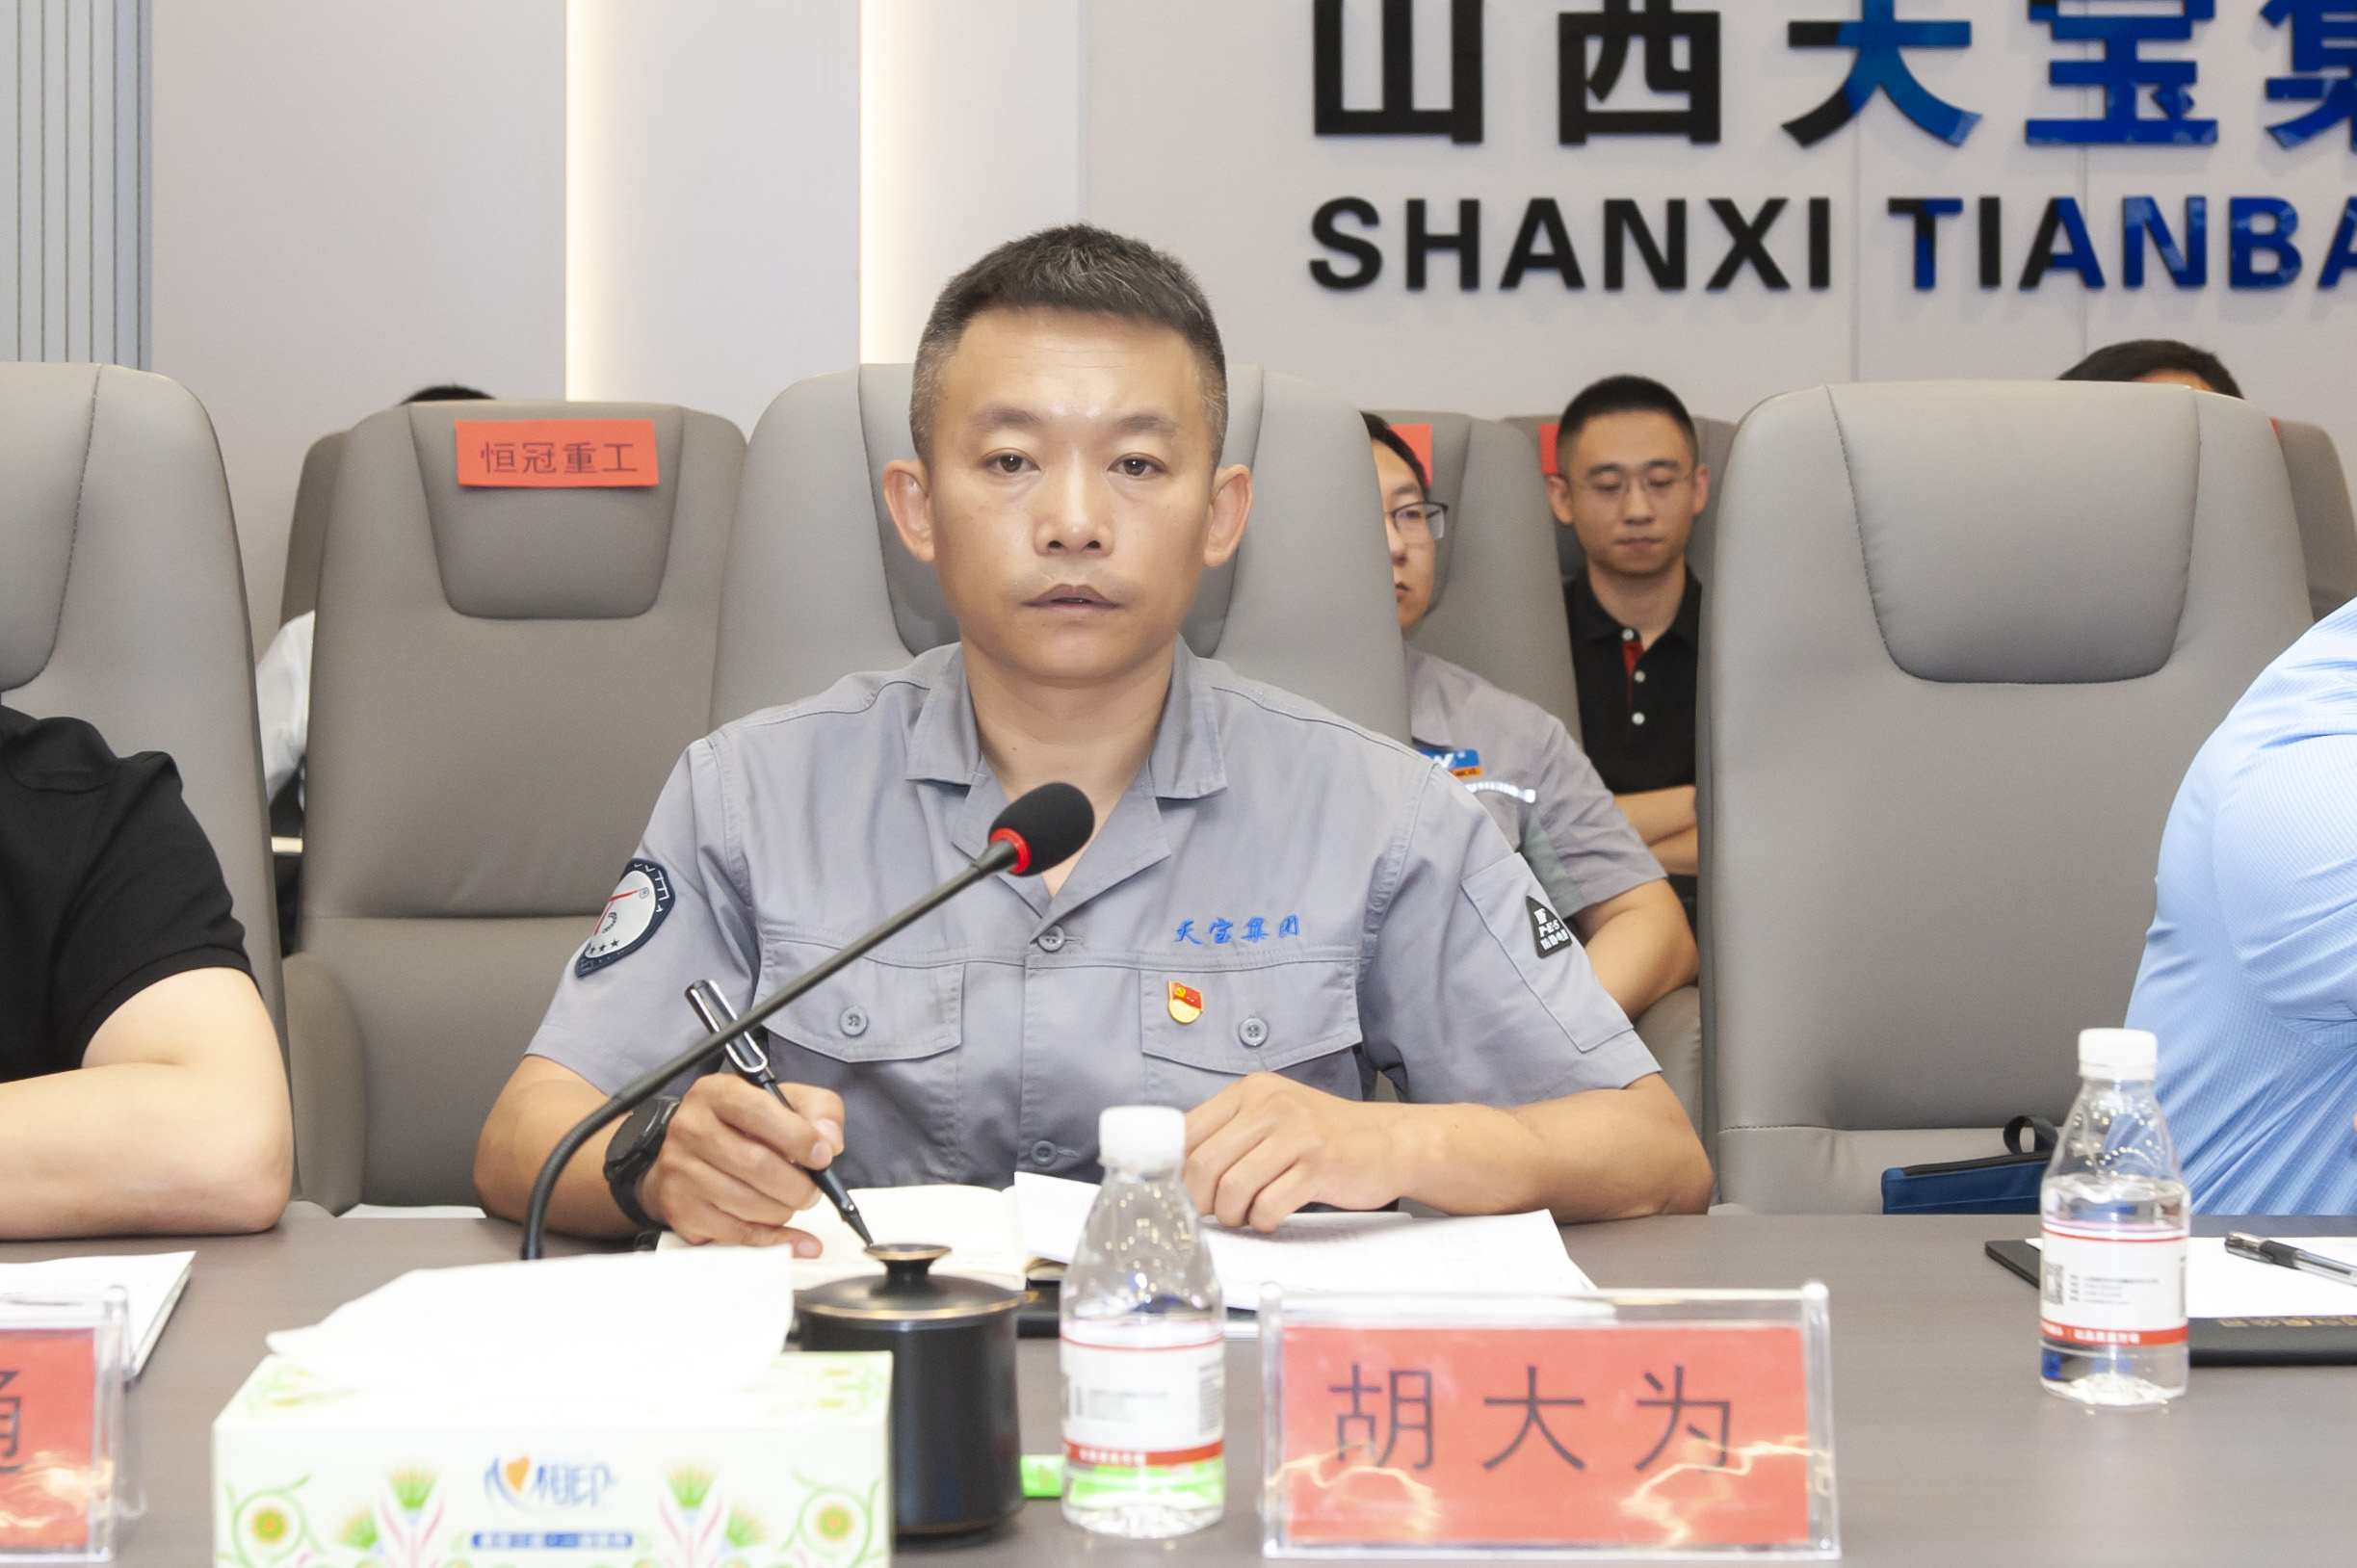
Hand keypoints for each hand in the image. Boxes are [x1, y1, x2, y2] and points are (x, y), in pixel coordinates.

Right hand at [640, 1076, 846, 1252]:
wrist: (694, 1153)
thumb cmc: (745, 1126)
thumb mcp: (785, 1101)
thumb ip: (818, 1109)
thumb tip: (829, 1142)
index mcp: (717, 1093)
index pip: (758, 1112)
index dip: (798, 1137)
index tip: (822, 1156)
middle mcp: (691, 1128)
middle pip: (756, 1164)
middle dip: (798, 1184)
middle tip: (812, 1189)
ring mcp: (681, 1170)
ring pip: (748, 1203)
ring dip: (785, 1209)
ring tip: (792, 1201)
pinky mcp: (682, 1209)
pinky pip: (737, 1233)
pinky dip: (775, 1239)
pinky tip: (797, 1239)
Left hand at [1183, 1073, 1414, 1232]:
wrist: (1390, 1141)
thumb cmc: (1325, 1136)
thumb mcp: (1275, 1116)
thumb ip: (1232, 1132)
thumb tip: (1179, 1169)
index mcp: (1252, 1091)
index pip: (1188, 1130)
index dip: (1177, 1169)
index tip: (1182, 1192)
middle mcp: (1271, 1105)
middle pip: (1203, 1163)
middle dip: (1200, 1200)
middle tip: (1214, 1212)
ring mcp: (1297, 1134)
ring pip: (1232, 1188)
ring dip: (1232, 1215)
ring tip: (1246, 1215)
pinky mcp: (1319, 1166)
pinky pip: (1268, 1206)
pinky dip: (1263, 1222)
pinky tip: (1272, 1218)